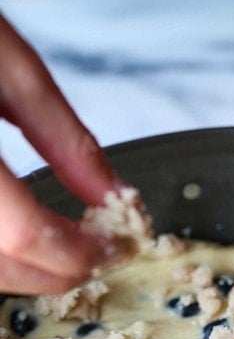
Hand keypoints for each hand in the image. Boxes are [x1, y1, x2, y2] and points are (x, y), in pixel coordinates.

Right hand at [0, 15, 121, 293]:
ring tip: (66, 245)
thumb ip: (66, 138)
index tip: (117, 247)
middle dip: (61, 271)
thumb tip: (115, 196)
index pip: (26, 234)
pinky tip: (24, 236)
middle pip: (3, 266)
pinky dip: (2, 256)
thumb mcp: (9, 66)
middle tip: (98, 253)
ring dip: (29, 271)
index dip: (81, 254)